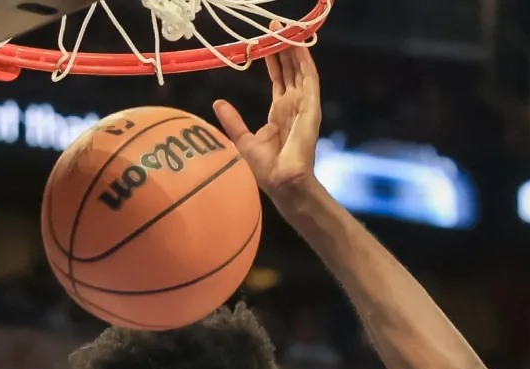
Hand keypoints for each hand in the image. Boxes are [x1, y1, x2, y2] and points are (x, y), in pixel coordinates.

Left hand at [212, 39, 322, 198]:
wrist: (282, 181)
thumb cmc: (266, 168)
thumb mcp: (243, 139)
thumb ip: (233, 120)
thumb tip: (218, 103)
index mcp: (280, 111)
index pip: (278, 77)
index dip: (273, 58)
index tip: (265, 40)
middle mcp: (293, 104)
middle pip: (290, 69)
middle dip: (283, 47)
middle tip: (275, 26)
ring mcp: (304, 105)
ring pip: (301, 69)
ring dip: (295, 49)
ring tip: (287, 29)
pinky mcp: (311, 107)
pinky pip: (310, 79)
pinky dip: (305, 61)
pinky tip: (298, 45)